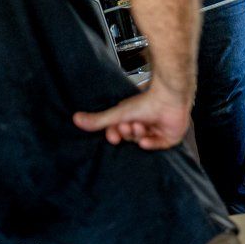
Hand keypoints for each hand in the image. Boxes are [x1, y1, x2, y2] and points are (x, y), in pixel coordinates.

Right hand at [73, 85, 189, 149]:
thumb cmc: (144, 103)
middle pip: (129, 137)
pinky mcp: (169, 137)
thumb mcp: (117, 114)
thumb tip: (75, 118)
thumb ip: (98, 120)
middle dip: (127, 133)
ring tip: (140, 124)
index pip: (119, 133)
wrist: (168, 98)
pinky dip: (151, 144)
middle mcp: (144, 124)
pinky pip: (157, 146)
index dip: (115, 135)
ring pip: (142, 140)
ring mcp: (157, 130)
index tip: (113, 137)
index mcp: (131, 117)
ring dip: (138, 134)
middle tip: (128, 125)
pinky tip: (146, 139)